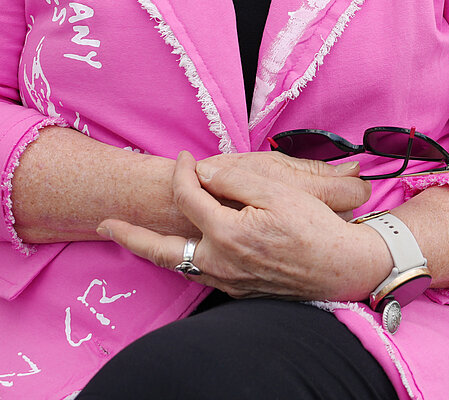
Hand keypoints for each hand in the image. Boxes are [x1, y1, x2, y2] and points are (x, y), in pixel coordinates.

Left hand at [99, 151, 389, 301]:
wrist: (344, 268)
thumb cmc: (317, 227)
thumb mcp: (280, 190)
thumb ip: (236, 178)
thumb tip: (204, 172)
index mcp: (228, 233)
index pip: (191, 196)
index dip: (185, 172)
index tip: (187, 157)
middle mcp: (220, 262)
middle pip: (162, 250)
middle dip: (130, 236)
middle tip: (104, 224)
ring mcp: (228, 280)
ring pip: (180, 264)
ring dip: (153, 250)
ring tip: (131, 239)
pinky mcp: (239, 290)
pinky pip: (200, 273)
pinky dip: (182, 259)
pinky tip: (182, 249)